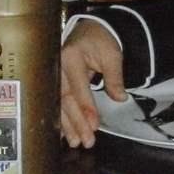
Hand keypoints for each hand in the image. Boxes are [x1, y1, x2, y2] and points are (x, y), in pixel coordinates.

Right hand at [59, 22, 125, 148]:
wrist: (90, 30)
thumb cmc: (101, 41)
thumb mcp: (112, 54)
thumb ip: (115, 76)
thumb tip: (119, 98)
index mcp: (71, 57)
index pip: (78, 87)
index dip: (86, 108)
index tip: (94, 125)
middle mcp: (58, 68)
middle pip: (65, 99)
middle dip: (76, 122)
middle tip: (86, 141)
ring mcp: (54, 76)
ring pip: (59, 105)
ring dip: (67, 125)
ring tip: (76, 143)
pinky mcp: (56, 83)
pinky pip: (57, 104)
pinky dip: (62, 120)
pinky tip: (65, 135)